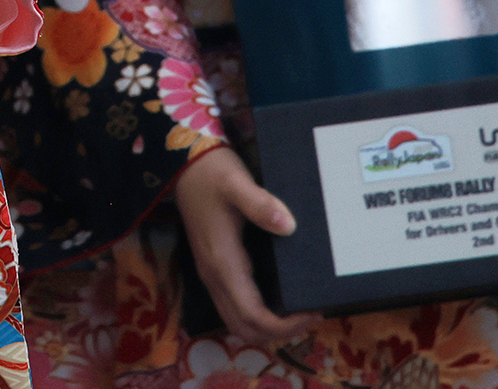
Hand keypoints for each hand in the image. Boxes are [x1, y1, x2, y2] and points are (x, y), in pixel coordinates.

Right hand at [172, 147, 314, 345]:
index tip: (312, 312)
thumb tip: (289, 226)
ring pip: (237, 321)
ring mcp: (212, 274)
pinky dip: (256, 314)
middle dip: (278, 332)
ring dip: (266, 327)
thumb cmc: (212, 174)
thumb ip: (261, 204)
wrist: (184, 165)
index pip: (253, 316)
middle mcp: (214, 276)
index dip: (284, 325)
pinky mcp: (214, 268)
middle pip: (244, 328)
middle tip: (310, 315)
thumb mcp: (237, 182)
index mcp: (223, 262)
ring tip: (298, 311)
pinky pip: (234, 306)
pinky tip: (278, 299)